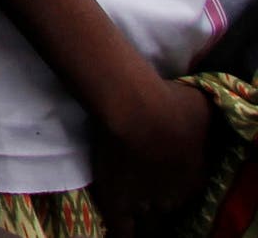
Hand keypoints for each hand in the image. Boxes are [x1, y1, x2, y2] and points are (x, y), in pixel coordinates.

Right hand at [92, 76, 211, 232]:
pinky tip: (122, 236)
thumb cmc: (174, 106)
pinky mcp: (117, 201)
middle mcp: (173, 196)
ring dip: (148, 225)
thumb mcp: (205, 109)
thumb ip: (208, 120)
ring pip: (151, 226)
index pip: (189, 192)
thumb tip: (211, 119)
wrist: (138, 110)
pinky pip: (122, 229)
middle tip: (156, 198)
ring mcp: (145, 201)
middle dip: (165, 206)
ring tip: (142, 222)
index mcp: (196, 178)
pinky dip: (123, 235)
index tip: (172, 182)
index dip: (180, 188)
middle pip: (171, 209)